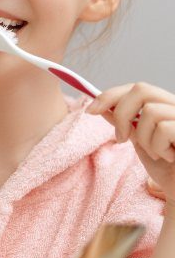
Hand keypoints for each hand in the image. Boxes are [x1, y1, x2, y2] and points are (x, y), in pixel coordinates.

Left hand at [88, 82, 174, 202]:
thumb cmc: (167, 169)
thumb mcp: (140, 142)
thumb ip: (125, 123)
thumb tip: (101, 107)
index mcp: (167, 106)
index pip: (137, 88)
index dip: (111, 95)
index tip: (90, 110)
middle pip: (142, 89)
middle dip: (122, 114)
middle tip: (121, 139)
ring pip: (150, 111)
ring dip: (144, 138)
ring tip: (156, 153)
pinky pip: (164, 128)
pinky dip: (158, 147)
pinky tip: (169, 158)